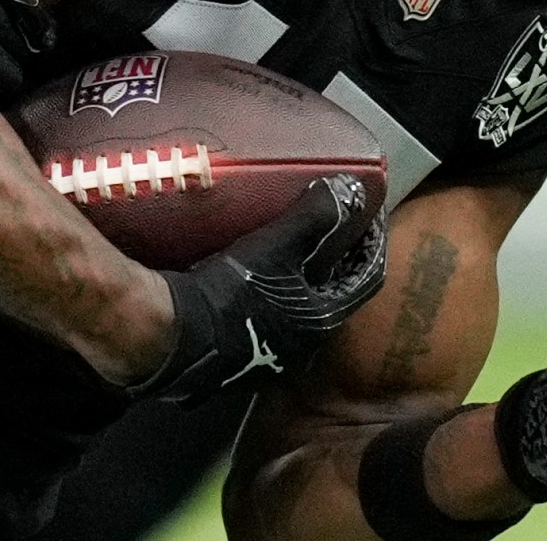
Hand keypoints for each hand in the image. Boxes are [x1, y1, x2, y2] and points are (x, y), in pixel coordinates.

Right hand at [133, 175, 386, 404]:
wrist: (175, 338)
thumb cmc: (230, 293)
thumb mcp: (276, 247)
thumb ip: (313, 216)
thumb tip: (348, 186)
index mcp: (323, 320)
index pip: (367, 277)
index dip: (372, 244)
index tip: (368, 217)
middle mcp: (305, 346)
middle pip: (334, 296)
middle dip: (335, 263)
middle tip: (329, 231)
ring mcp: (271, 357)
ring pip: (299, 311)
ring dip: (301, 282)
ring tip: (288, 250)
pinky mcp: (240, 360)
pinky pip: (268, 321)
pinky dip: (271, 296)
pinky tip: (249, 278)